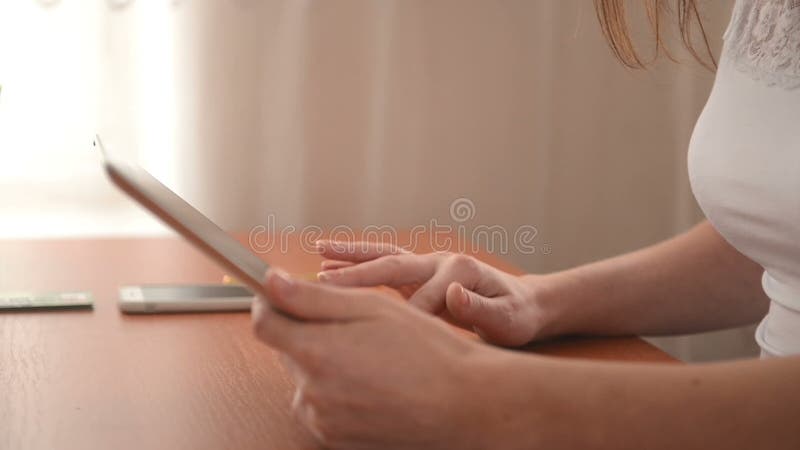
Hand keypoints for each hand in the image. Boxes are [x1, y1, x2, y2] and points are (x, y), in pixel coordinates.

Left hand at [252, 269, 495, 448]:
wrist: (463, 403)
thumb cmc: (426, 351)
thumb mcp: (371, 307)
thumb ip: (312, 297)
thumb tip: (270, 284)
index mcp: (316, 354)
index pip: (263, 323)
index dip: (271, 303)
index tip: (282, 295)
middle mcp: (311, 393)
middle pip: (286, 350)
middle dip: (308, 332)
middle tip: (353, 327)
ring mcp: (322, 420)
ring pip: (304, 377)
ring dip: (322, 362)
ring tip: (369, 357)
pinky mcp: (334, 438)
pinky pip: (319, 404)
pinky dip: (334, 390)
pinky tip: (369, 381)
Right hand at [316, 240, 550, 345]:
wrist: (522, 305)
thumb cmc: (516, 316)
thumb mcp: (508, 319)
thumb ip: (482, 309)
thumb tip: (455, 296)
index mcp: (459, 270)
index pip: (423, 296)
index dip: (404, 316)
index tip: (380, 338)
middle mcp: (439, 261)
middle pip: (393, 265)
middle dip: (357, 274)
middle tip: (322, 283)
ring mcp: (426, 265)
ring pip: (382, 257)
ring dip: (350, 256)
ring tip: (317, 253)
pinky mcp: (417, 275)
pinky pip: (381, 266)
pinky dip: (355, 263)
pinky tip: (327, 265)